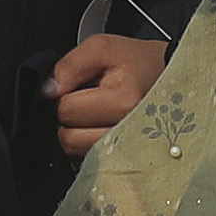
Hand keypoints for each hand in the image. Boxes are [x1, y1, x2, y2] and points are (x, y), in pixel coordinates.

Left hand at [48, 34, 168, 156]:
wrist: (167, 78)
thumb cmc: (135, 62)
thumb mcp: (101, 47)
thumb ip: (69, 65)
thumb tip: (47, 91)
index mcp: (124, 102)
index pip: (67, 111)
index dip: (63, 97)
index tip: (79, 88)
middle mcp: (130, 133)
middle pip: (70, 139)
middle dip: (69, 120)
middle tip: (84, 103)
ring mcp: (131, 153)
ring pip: (78, 156)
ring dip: (78, 136)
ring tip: (93, 117)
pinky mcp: (129, 164)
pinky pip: (92, 167)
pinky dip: (88, 151)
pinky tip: (99, 131)